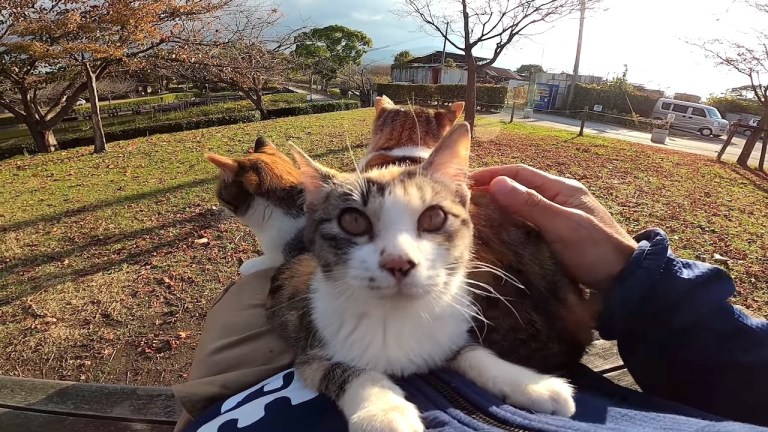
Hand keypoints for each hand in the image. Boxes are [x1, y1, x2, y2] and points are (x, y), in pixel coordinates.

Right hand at [470, 164, 636, 291]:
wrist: (625, 281)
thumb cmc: (597, 250)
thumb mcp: (563, 225)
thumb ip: (531, 204)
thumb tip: (497, 183)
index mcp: (562, 189)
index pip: (520, 173)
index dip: (493, 174)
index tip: (467, 182)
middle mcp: (559, 198)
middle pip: (519, 188)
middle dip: (493, 190)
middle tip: (465, 200)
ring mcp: (559, 218)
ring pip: (522, 206)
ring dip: (500, 208)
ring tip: (476, 216)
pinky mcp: (557, 236)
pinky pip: (528, 223)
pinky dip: (510, 224)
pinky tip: (498, 233)